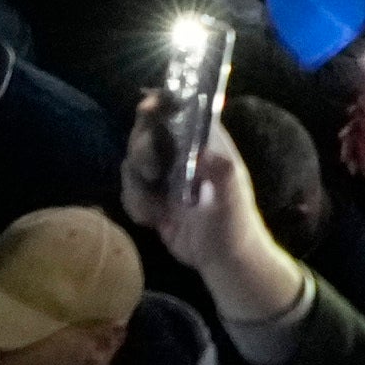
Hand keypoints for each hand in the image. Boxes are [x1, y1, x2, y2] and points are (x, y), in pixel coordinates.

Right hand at [114, 95, 304, 329]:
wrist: (223, 261)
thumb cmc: (235, 225)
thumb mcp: (232, 197)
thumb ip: (220, 171)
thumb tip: (202, 149)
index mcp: (206, 143)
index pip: (182, 110)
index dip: (162, 102)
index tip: (146, 107)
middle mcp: (183, 154)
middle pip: (147, 132)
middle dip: (142, 151)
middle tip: (152, 174)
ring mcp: (166, 176)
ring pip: (132, 163)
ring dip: (137, 187)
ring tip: (156, 209)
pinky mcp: (152, 198)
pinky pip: (130, 191)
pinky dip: (136, 206)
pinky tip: (154, 220)